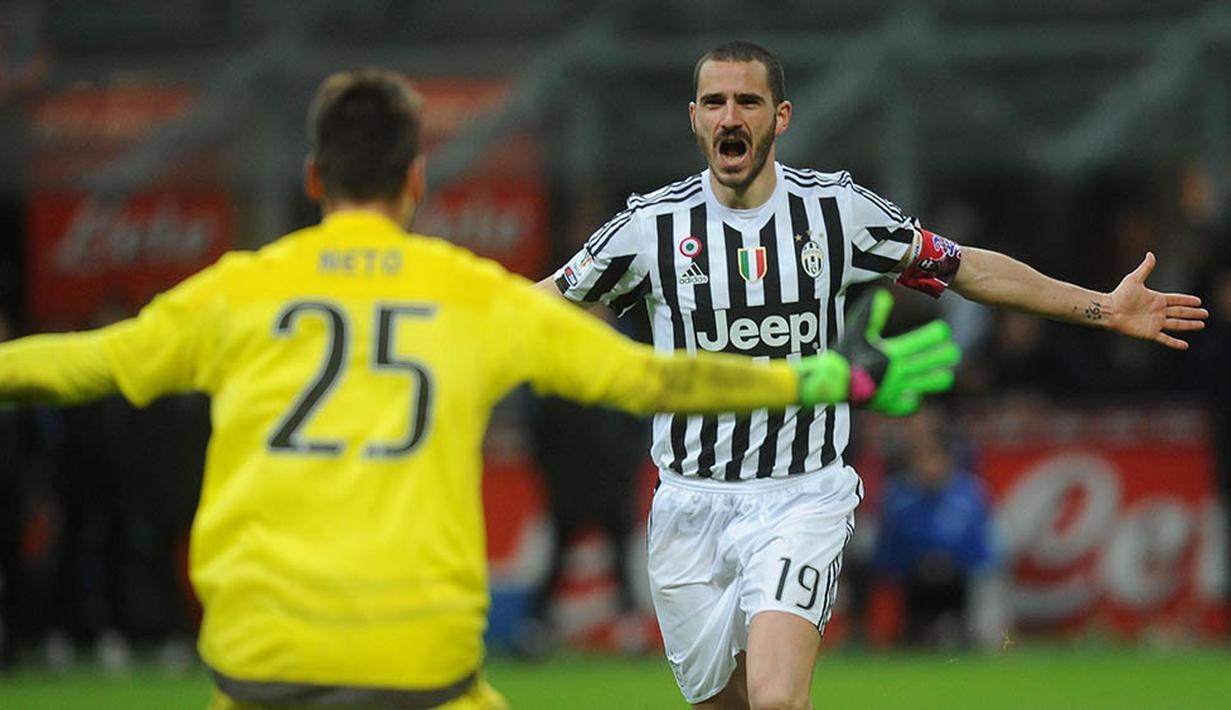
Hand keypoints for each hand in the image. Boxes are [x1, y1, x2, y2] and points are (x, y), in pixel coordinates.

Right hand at [794, 289, 960, 415]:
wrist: (831, 385)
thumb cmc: (843, 356)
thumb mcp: (855, 331)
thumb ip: (871, 314)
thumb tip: (883, 294)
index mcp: (894, 352)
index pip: (929, 339)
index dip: (938, 333)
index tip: (941, 331)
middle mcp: (900, 372)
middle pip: (936, 362)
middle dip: (946, 355)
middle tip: (950, 351)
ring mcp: (897, 389)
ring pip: (931, 384)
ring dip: (938, 377)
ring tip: (943, 373)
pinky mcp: (889, 404)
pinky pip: (911, 404)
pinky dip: (915, 398)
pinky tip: (915, 393)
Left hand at [1107, 252, 1206, 349]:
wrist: (1110, 310)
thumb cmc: (1120, 295)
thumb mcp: (1134, 280)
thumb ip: (1145, 268)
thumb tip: (1150, 254)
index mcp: (1157, 299)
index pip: (1177, 300)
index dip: (1187, 300)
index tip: (1198, 301)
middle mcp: (1158, 311)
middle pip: (1180, 312)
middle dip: (1193, 313)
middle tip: (1205, 313)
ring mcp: (1155, 323)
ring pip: (1177, 325)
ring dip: (1189, 325)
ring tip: (1201, 325)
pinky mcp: (1150, 333)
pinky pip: (1165, 339)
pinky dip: (1175, 343)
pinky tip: (1185, 345)